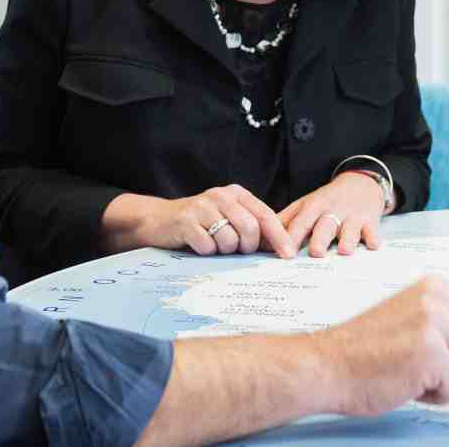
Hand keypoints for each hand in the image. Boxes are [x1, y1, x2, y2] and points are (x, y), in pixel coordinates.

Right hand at [134, 185, 296, 258]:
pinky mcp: (185, 221)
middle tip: (235, 249)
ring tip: (213, 243)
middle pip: (250, 228)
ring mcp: (202, 207)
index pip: (266, 215)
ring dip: (223, 250)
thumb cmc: (201, 223)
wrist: (160, 220)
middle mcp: (221, 196)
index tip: (288, 255)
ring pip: (229, 240)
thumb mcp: (229, 217)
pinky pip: (208, 246)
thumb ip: (252, 227)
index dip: (279, 237)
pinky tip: (198, 244)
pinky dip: (206, 251)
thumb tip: (282, 247)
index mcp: (236, 194)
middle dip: (246, 247)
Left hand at [278, 172, 387, 257]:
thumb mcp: (305, 205)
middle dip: (320, 238)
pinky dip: (373, 238)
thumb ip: (285, 221)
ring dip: (347, 239)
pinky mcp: (370, 221)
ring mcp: (352, 216)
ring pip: (349, 228)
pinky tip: (373, 245)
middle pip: (325, 225)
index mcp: (313, 207)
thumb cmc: (327, 201)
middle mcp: (332, 211)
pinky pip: (372, 230)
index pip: (300, 222)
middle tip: (315, 252)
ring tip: (345, 251)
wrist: (360, 184)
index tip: (284, 254)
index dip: (292, 237)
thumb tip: (262, 240)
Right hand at [315, 275, 448, 414]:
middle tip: (446, 378)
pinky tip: (412, 385)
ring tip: (421, 377)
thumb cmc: (366, 352)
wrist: (326, 365)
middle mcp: (438, 298)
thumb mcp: (415, 327)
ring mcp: (434, 323)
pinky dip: (440, 396)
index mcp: (436, 288)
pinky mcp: (429, 351)